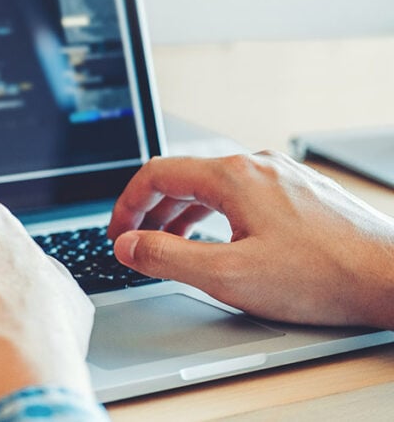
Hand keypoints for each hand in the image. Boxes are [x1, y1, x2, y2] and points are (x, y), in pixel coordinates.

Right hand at [108, 152, 393, 328]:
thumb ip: (167, 258)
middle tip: (137, 244)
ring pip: (215, 186)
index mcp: (233, 176)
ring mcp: (282, 176)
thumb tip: (128, 246)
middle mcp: (257, 165)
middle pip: (184, 178)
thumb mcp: (228, 276)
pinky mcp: (302, 192)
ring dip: (183, 214)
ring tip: (172, 246)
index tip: (118, 234)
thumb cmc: (323, 276)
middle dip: (152, 212)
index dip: (127, 205)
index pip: (156, 174)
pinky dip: (217, 215)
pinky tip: (223, 241)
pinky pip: (243, 194)